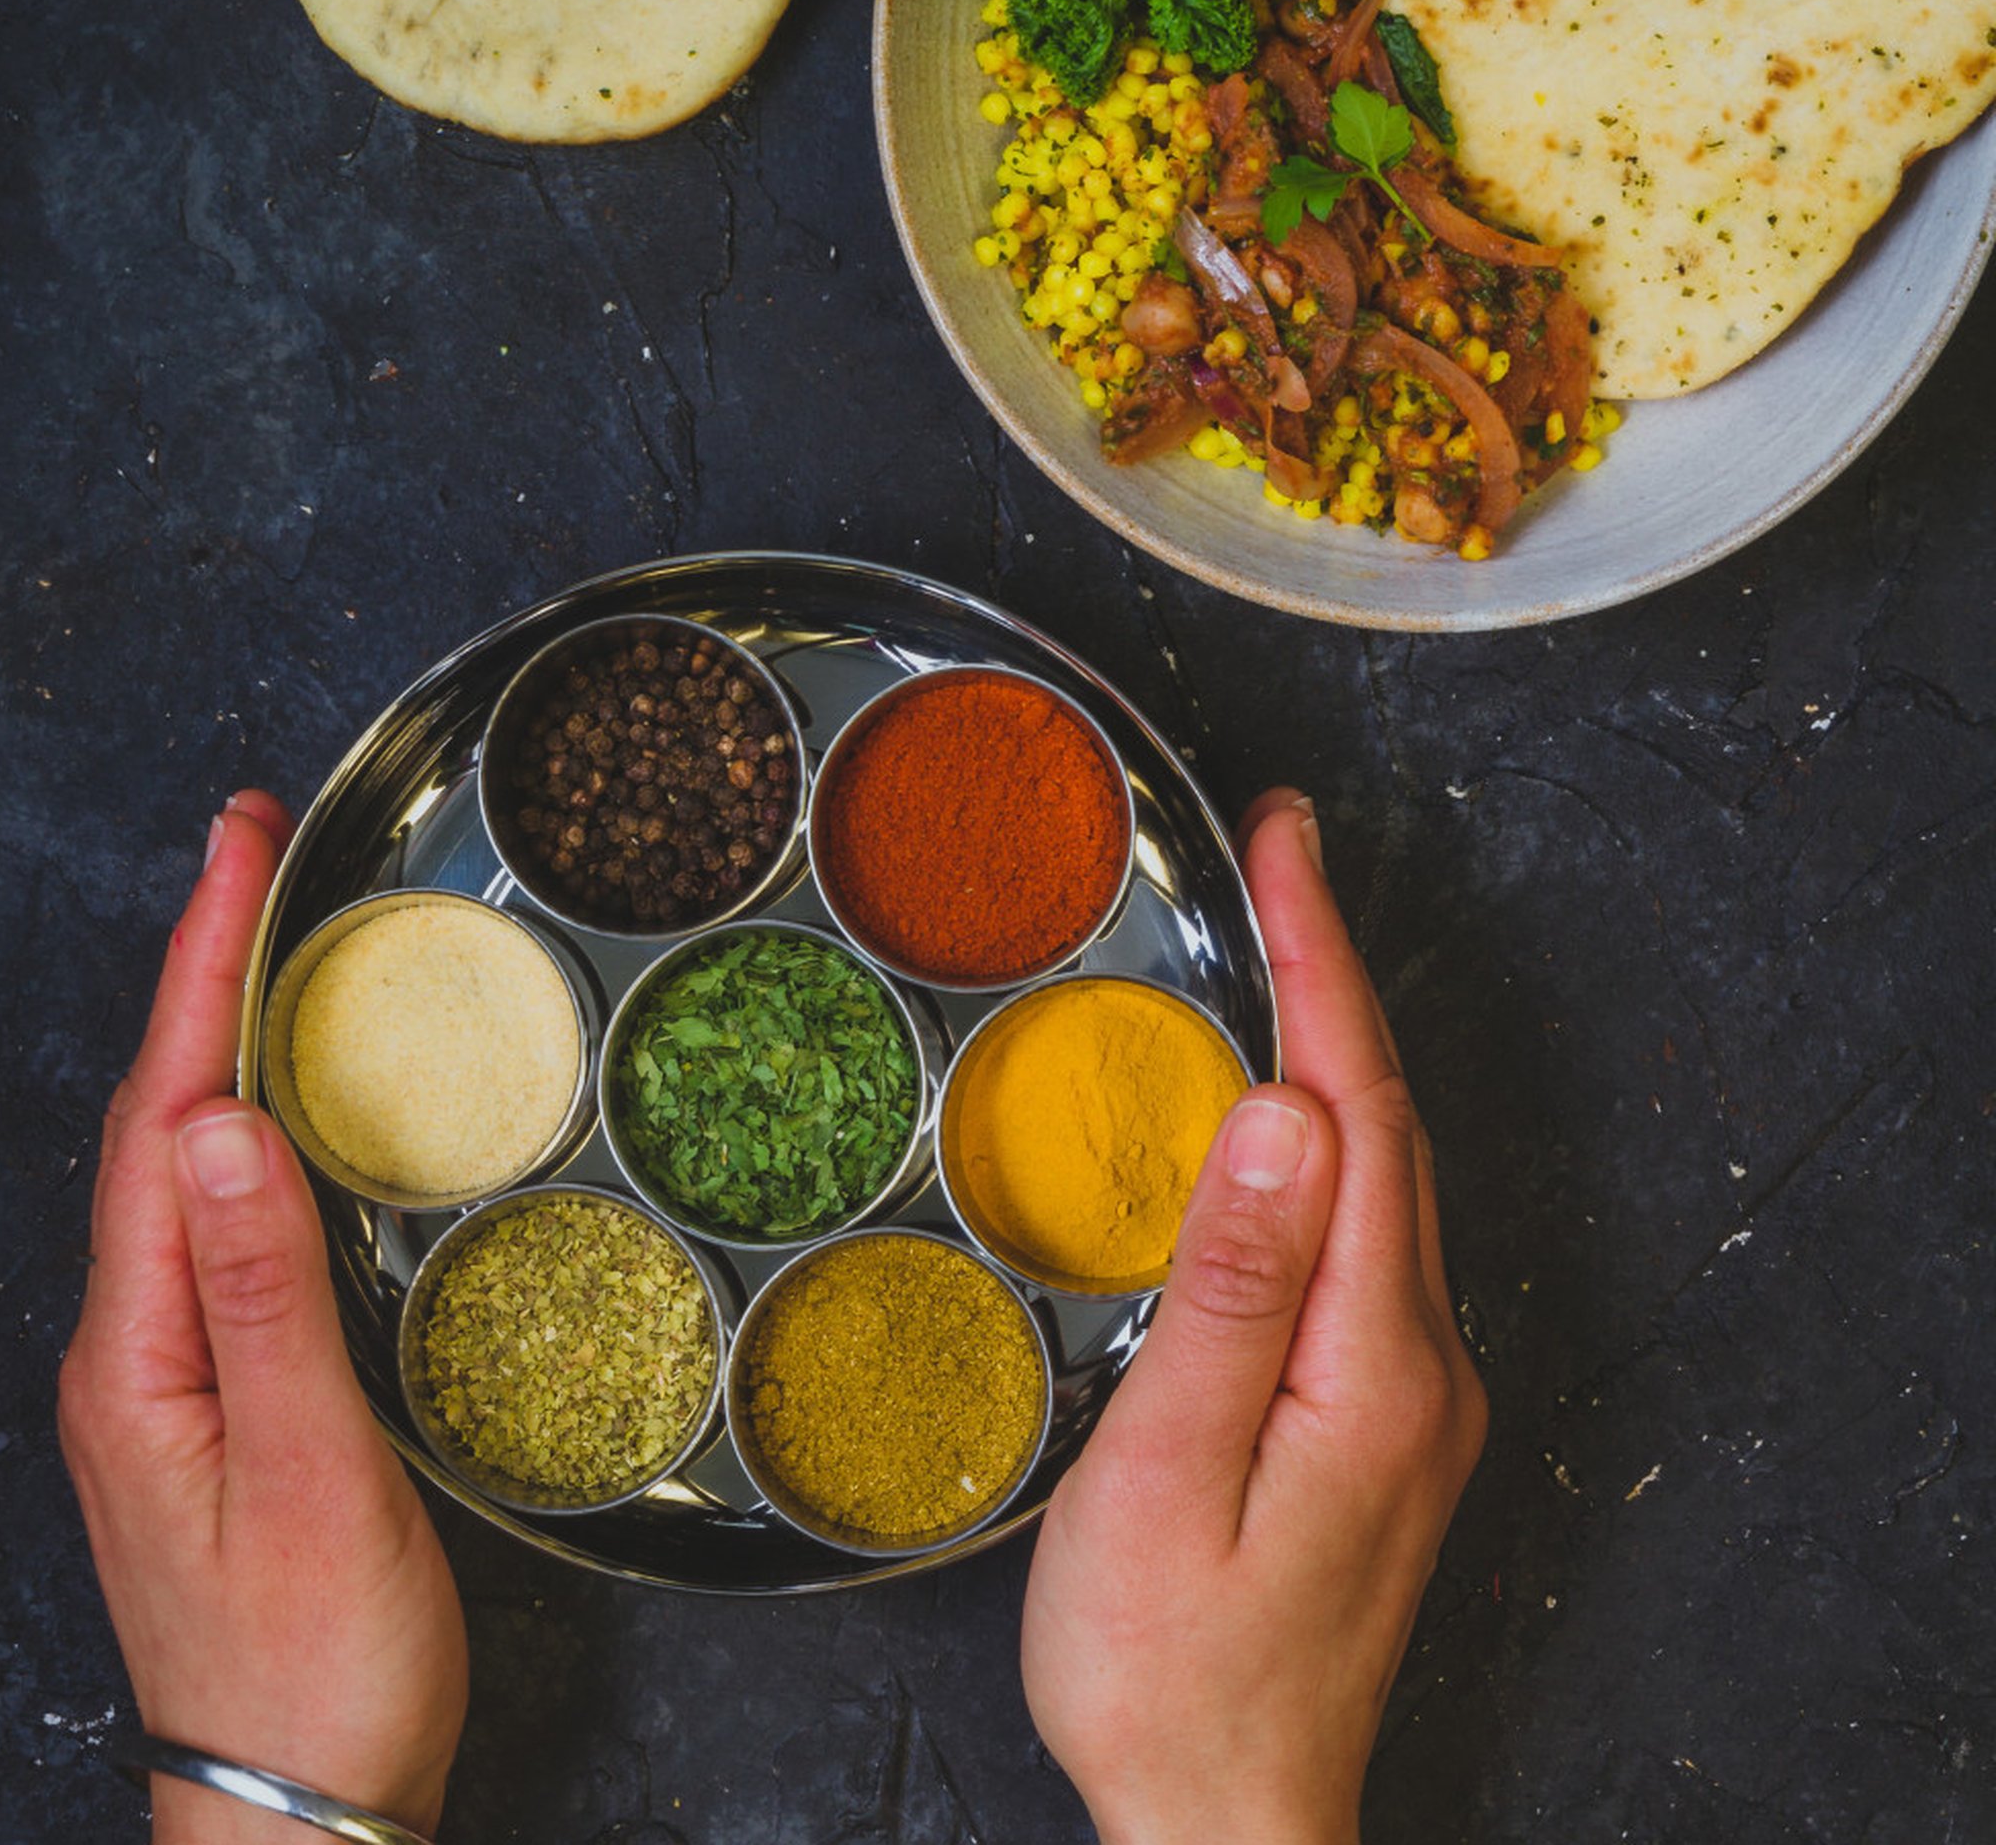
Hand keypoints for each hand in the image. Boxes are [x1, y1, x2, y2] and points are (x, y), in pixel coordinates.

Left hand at [59, 792, 467, 1842]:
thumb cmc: (312, 1663)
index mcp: (139, 1351)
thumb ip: (263, 1299)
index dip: (202, 966)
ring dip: (217, 1039)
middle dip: (200, 970)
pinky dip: (245, 1127)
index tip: (240, 845)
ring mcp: (163, 1375)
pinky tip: (282, 1115)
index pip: (164, 1114)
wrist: (296, 1812)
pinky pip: (215, 1222)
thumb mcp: (305, 1478)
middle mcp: (130, 1348)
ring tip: (267, 945)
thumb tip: (223, 1126)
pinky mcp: (211, 1397)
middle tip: (258, 854)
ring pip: (180, 1165)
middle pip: (154, 1119)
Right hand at [1021, 788, 1486, 1844]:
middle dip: (1334, 969)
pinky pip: (1366, 1230)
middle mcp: (1422, 1362)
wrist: (1229, 1822)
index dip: (1321, 960)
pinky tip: (1285, 1108)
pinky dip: (1329, 1133)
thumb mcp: (1170, 1478)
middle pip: (1387, 1121)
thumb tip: (1279, 1116)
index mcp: (1373, 1361)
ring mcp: (1414, 1390)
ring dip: (1337, 1042)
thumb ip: (1230, 1292)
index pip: (1358, 1107)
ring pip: (1384, 1170)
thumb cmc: (1170, 1671)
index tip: (1288, 844)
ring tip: (1279, 940)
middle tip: (1279, 853)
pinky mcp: (1387, 1413)